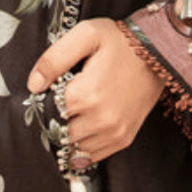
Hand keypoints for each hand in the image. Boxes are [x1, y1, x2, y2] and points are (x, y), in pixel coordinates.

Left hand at [26, 18, 164, 162]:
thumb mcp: (85, 35)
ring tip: (72, 113)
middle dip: (54, 121)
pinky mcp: (123, 139)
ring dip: (68, 135)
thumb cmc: (119, 42)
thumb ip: (54, 59)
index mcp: (87, 93)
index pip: (48, 112)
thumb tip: (33, 85)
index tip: (45, 93)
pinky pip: (92, 155)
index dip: (42, 103)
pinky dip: (82, 145)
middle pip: (59, 133)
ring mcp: (114, 132)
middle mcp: (101, 119)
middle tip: (59, 102)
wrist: (158, 53)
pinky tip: (83, 125)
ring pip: (74, 148)